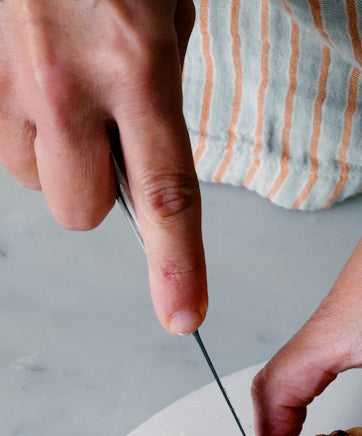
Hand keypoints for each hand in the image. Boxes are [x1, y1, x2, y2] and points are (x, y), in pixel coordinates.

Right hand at [0, 0, 205, 332]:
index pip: (164, 193)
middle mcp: (65, 84)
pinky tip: (30, 75)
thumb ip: (158, 79)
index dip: (175, 265)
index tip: (183, 316)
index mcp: (134, 64)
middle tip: (106, 138)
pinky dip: (18, 123)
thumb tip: (145, 138)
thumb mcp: (165, 4)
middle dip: (94, 191)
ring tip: (62, 87)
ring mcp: (7, 80)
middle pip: (77, 210)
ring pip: (31, 178)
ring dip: (52, 153)